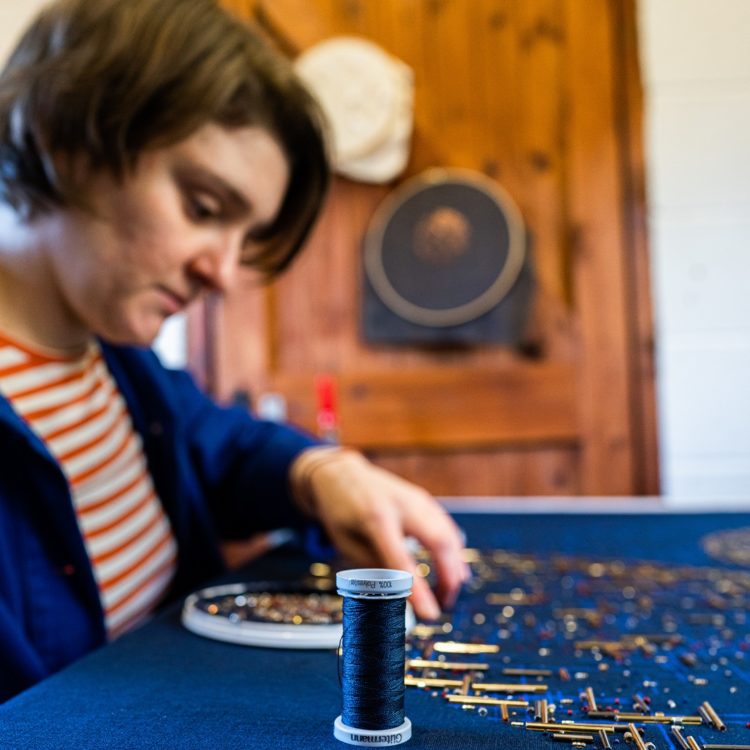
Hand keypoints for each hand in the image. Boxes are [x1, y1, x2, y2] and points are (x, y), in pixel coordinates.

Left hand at [290, 447, 468, 619]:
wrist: (340, 473)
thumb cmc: (339, 511)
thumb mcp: (345, 543)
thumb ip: (374, 565)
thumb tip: (400, 594)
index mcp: (375, 518)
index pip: (401, 559)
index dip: (418, 589)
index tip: (431, 615)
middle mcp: (401, 504)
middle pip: (438, 541)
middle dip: (449, 576)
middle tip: (444, 604)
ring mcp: (416, 498)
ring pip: (448, 533)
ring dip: (455, 565)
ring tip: (448, 591)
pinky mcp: (423, 499)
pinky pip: (446, 526)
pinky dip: (453, 549)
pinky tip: (454, 567)